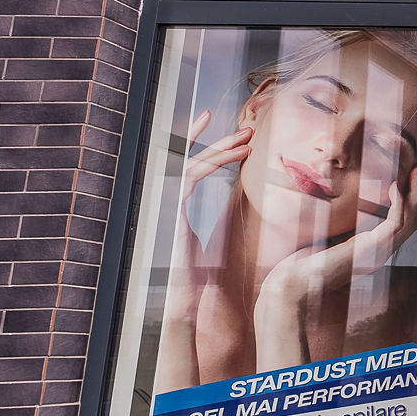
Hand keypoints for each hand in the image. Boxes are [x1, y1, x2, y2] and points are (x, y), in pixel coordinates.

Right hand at [168, 111, 251, 309]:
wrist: (185, 294)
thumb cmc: (200, 271)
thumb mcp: (214, 235)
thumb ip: (218, 214)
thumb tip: (241, 199)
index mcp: (177, 203)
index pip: (186, 163)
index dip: (198, 140)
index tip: (214, 122)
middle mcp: (169, 199)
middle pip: (190, 159)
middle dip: (219, 141)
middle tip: (246, 128)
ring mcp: (168, 202)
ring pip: (192, 162)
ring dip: (220, 148)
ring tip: (248, 140)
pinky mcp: (172, 209)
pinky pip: (190, 176)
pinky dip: (214, 162)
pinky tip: (237, 157)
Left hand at [254, 165, 416, 356]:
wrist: (294, 284)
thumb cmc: (304, 264)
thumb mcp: (327, 237)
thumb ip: (341, 225)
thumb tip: (339, 205)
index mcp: (375, 247)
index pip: (405, 220)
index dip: (413, 196)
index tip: (415, 172)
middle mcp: (382, 250)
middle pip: (415, 218)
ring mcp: (379, 251)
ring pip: (412, 220)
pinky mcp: (372, 249)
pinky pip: (396, 224)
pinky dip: (399, 204)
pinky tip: (395, 187)